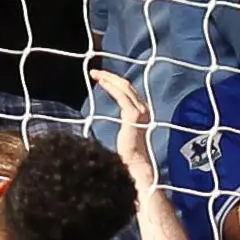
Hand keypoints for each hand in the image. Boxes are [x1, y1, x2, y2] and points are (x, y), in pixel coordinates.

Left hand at [88, 68, 159, 185]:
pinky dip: (111, 87)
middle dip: (111, 77)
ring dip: (110, 78)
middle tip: (96, 73)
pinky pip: (122, 96)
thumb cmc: (128, 155)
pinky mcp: (134, 116)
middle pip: (127, 86)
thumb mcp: (123, 135)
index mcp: (142, 113)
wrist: (135, 166)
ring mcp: (140, 112)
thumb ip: (120, 125)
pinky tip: (101, 82)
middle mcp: (144, 110)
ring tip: (96, 74)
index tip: (100, 78)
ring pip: (125, 88)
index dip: (115, 83)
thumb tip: (102, 123)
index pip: (129, 92)